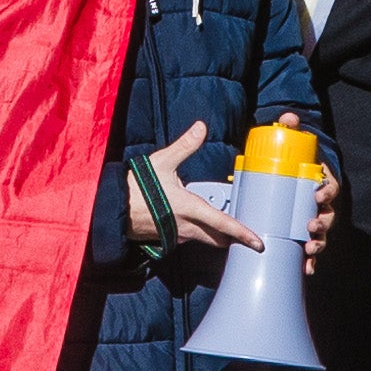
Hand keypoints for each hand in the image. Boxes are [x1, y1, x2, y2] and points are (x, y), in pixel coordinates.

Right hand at [133, 120, 263, 253]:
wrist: (111, 210)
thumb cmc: (136, 188)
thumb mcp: (162, 162)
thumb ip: (185, 145)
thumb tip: (201, 128)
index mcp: (190, 208)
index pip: (223, 224)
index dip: (243, 234)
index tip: (258, 243)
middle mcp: (186, 227)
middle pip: (219, 239)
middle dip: (234, 239)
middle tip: (248, 236)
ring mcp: (176, 236)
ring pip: (205, 239)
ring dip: (216, 234)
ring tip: (226, 227)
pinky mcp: (167, 239)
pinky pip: (190, 238)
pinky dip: (199, 233)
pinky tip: (197, 223)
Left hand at [277, 111, 337, 274]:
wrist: (286, 182)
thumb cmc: (291, 167)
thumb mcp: (291, 147)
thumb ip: (289, 130)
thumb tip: (288, 118)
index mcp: (322, 184)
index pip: (330, 188)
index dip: (326, 192)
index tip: (316, 195)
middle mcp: (322, 205)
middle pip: (328, 215)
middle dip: (321, 223)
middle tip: (310, 226)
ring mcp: (316, 221)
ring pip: (322, 235)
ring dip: (318, 244)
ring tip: (309, 248)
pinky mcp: (305, 235)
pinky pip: (311, 250)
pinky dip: (310, 261)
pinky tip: (306, 269)